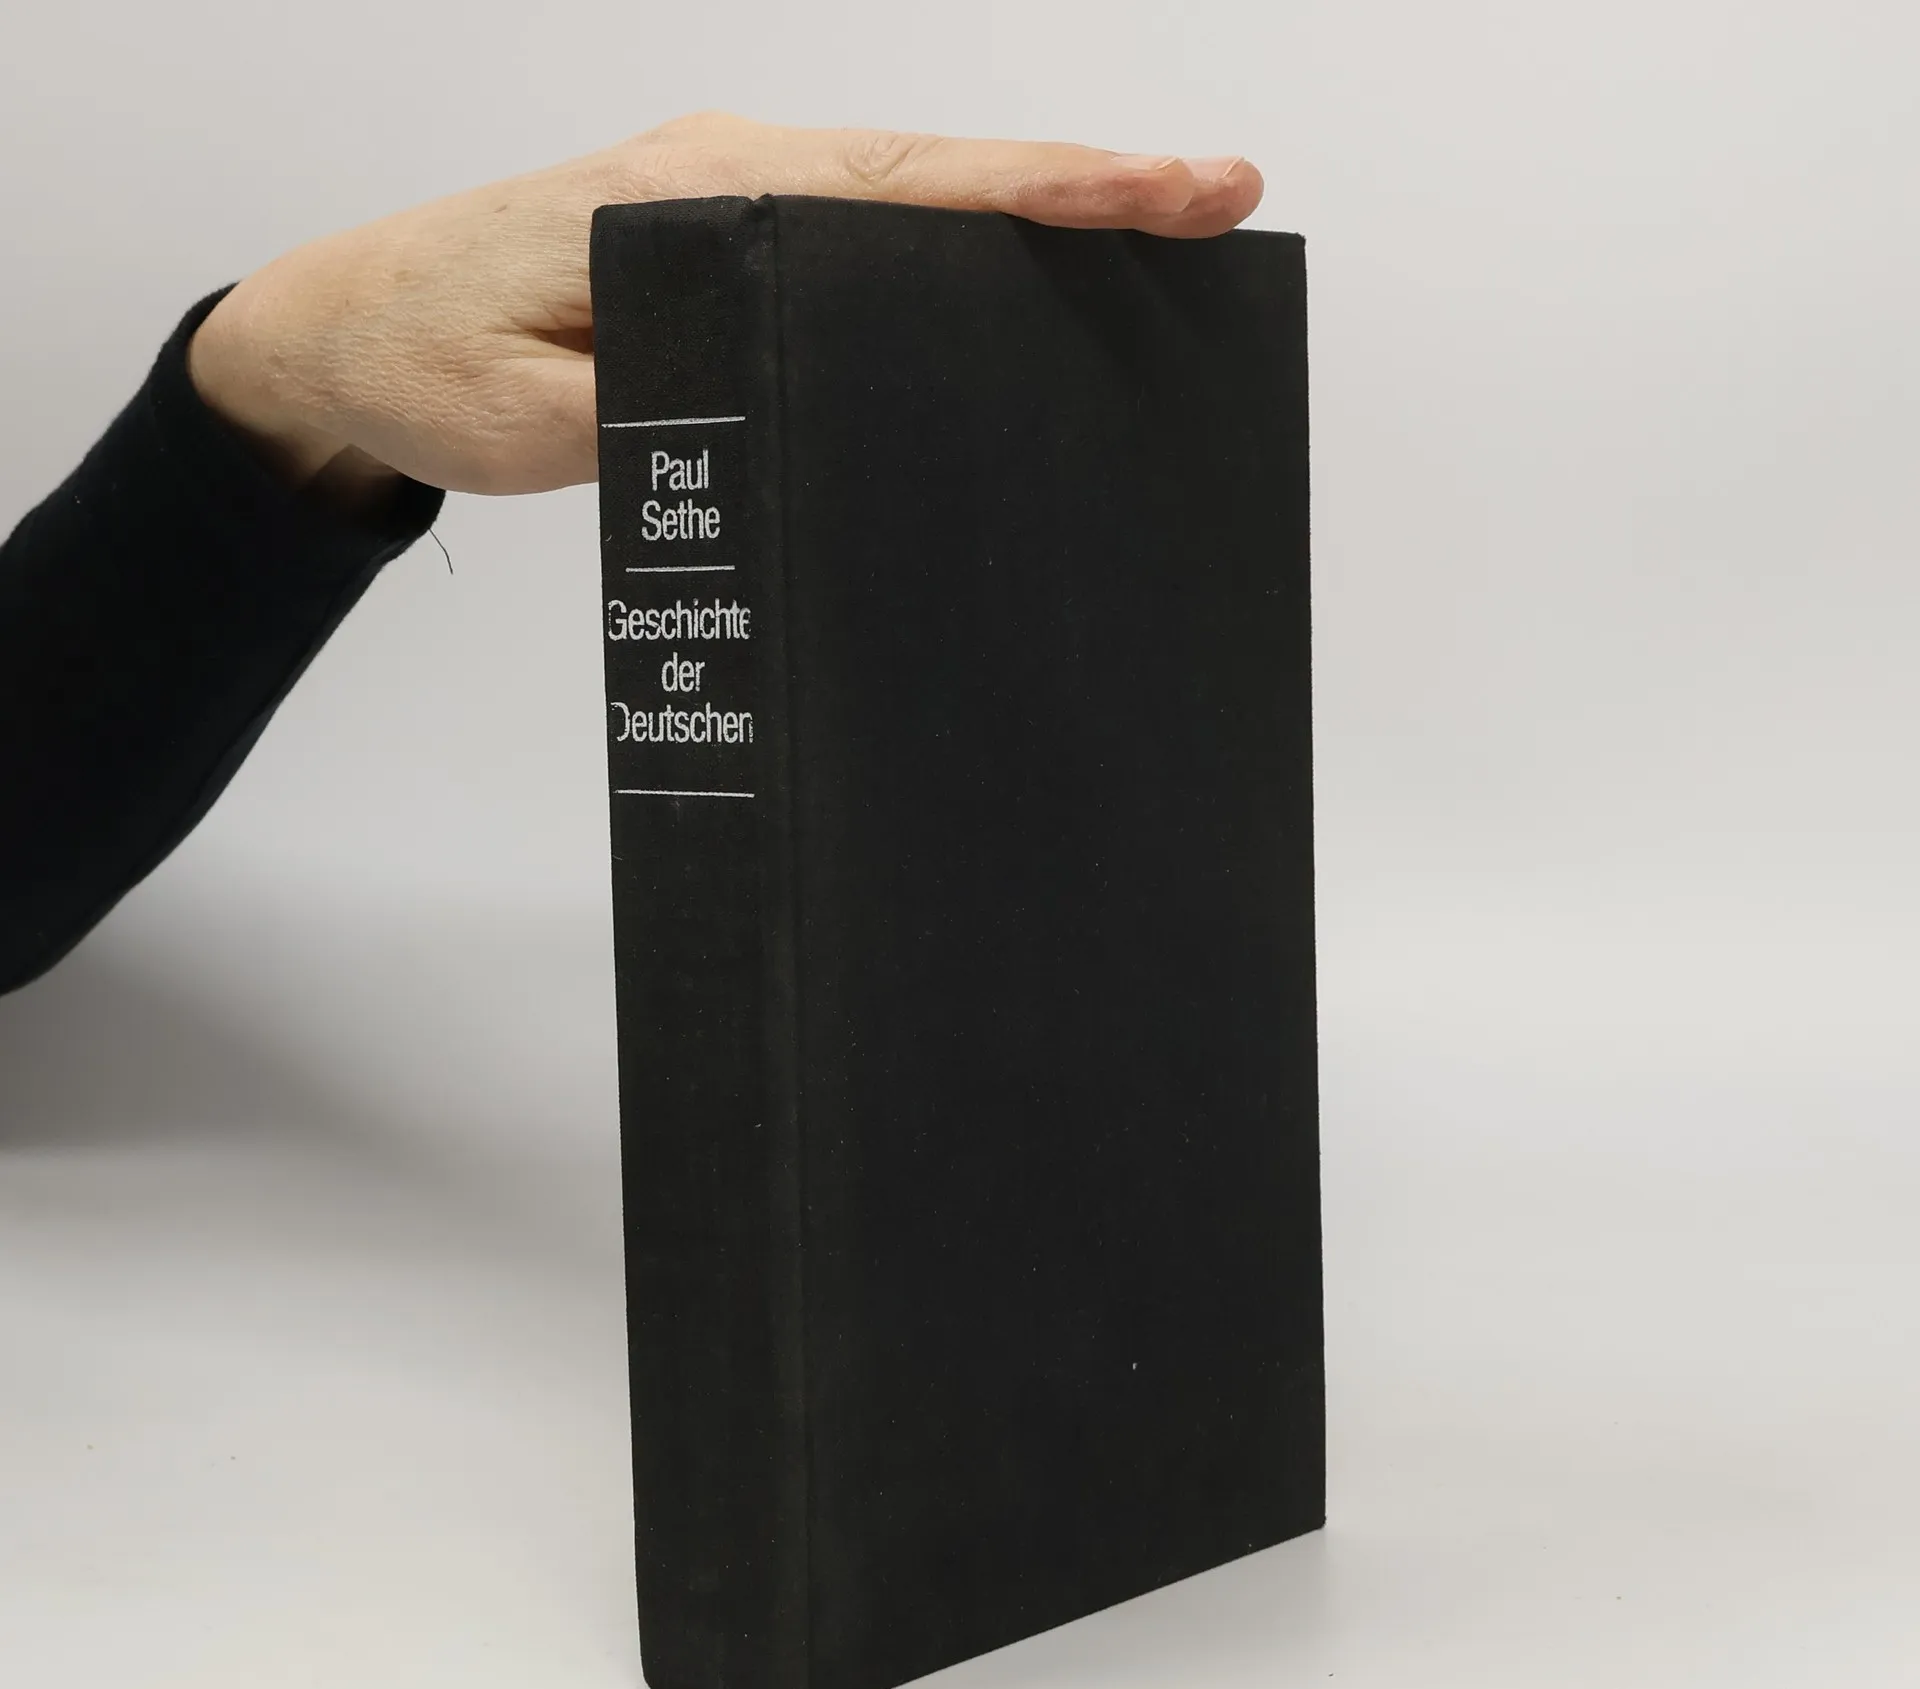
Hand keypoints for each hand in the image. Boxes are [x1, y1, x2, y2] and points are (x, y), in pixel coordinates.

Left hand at [187, 113, 1263, 503]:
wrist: (346, 327)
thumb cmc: (428, 362)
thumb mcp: (534, 422)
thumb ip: (658, 418)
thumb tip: (781, 415)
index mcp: (698, 200)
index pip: (904, 191)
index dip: (1043, 193)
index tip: (1162, 193)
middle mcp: (731, 173)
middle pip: (939, 174)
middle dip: (1085, 189)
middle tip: (1216, 206)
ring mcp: (731, 193)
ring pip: (912, 192)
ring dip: (1034, 210)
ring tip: (1158, 239)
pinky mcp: (724, 230)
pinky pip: (867, 224)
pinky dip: (960, 236)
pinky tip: (1018, 272)